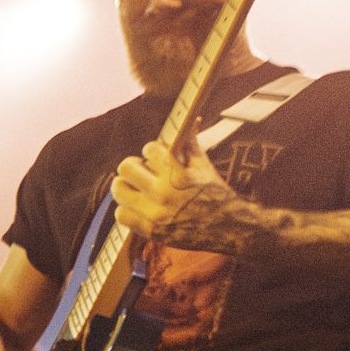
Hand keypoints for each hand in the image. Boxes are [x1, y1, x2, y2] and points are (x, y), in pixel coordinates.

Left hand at [110, 140, 228, 240]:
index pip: (148, 149)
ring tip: (137, 188)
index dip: (151, 150)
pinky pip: (121, 215)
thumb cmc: (216, 193)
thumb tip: (192, 119)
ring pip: (119, 190)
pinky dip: (127, 210)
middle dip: (133, 166)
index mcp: (178, 174)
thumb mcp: (204, 166)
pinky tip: (138, 207)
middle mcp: (163, 193)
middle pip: (125, 168)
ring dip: (126, 186)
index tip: (155, 156)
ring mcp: (155, 214)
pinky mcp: (151, 231)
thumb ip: (190, 143)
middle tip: (140, 171)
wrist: (230, 228)